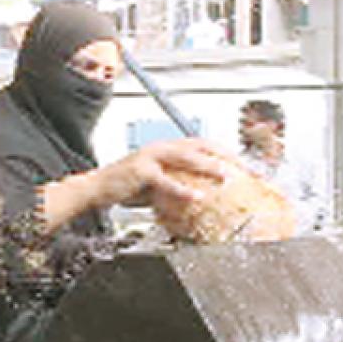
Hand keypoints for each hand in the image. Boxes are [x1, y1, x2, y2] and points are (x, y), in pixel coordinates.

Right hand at [40, 138, 228, 235]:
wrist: (96, 189)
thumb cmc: (126, 187)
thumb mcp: (158, 185)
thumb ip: (178, 185)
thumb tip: (201, 196)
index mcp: (168, 148)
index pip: (204, 145)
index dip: (226, 153)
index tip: (246, 167)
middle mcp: (162, 147)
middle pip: (202, 145)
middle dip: (226, 156)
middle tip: (246, 170)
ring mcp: (151, 156)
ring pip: (186, 157)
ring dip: (208, 166)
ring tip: (226, 176)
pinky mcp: (140, 171)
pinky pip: (165, 180)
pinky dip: (182, 189)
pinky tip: (196, 196)